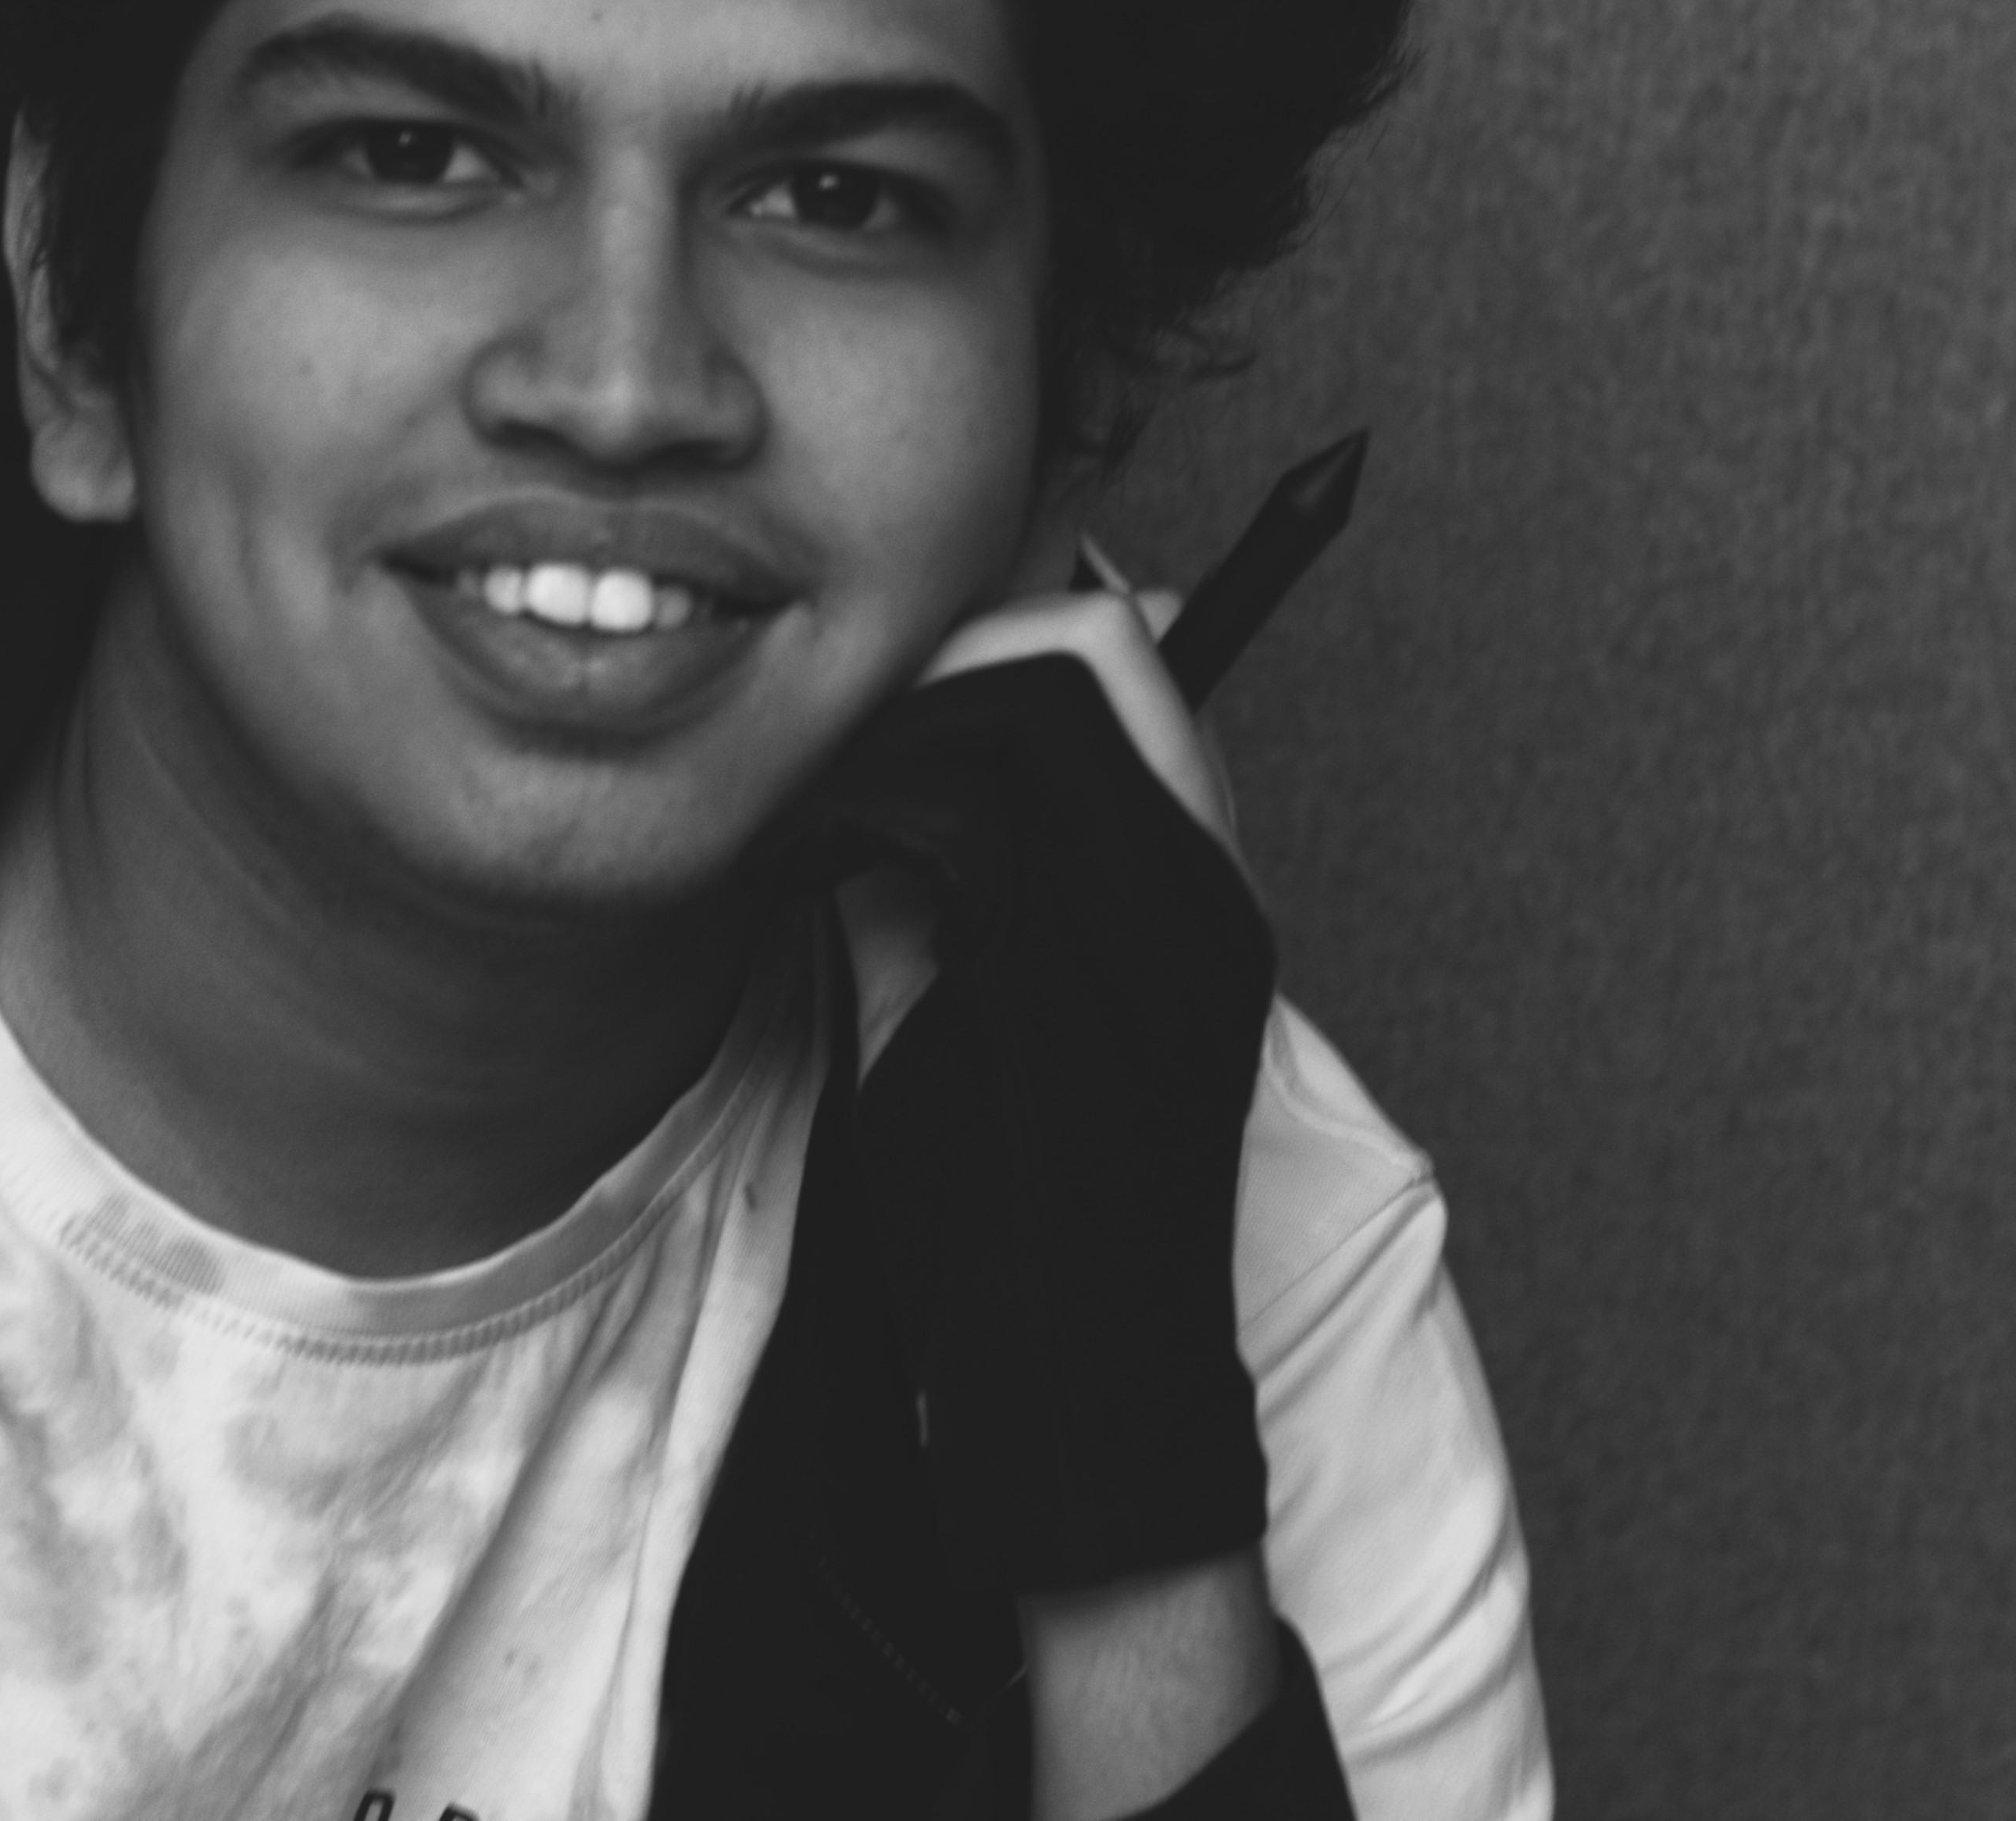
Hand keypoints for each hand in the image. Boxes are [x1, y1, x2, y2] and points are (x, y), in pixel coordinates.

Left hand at [792, 613, 1278, 1597]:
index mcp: (1192, 885)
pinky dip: (876, 821)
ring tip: (824, 828)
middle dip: (938, 660)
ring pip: (1032, 708)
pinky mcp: (1087, 989)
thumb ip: (956, 887)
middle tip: (843, 760)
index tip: (888, 712)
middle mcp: (1198, 890)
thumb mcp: (993, 1009)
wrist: (1079, 1382)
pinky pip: (982, 827)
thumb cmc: (1019, 1217)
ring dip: (899, 736)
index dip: (995, 633)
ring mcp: (1157, 932)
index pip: (1124, 644)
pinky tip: (818, 884)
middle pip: (1083, 639)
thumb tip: (868, 772)